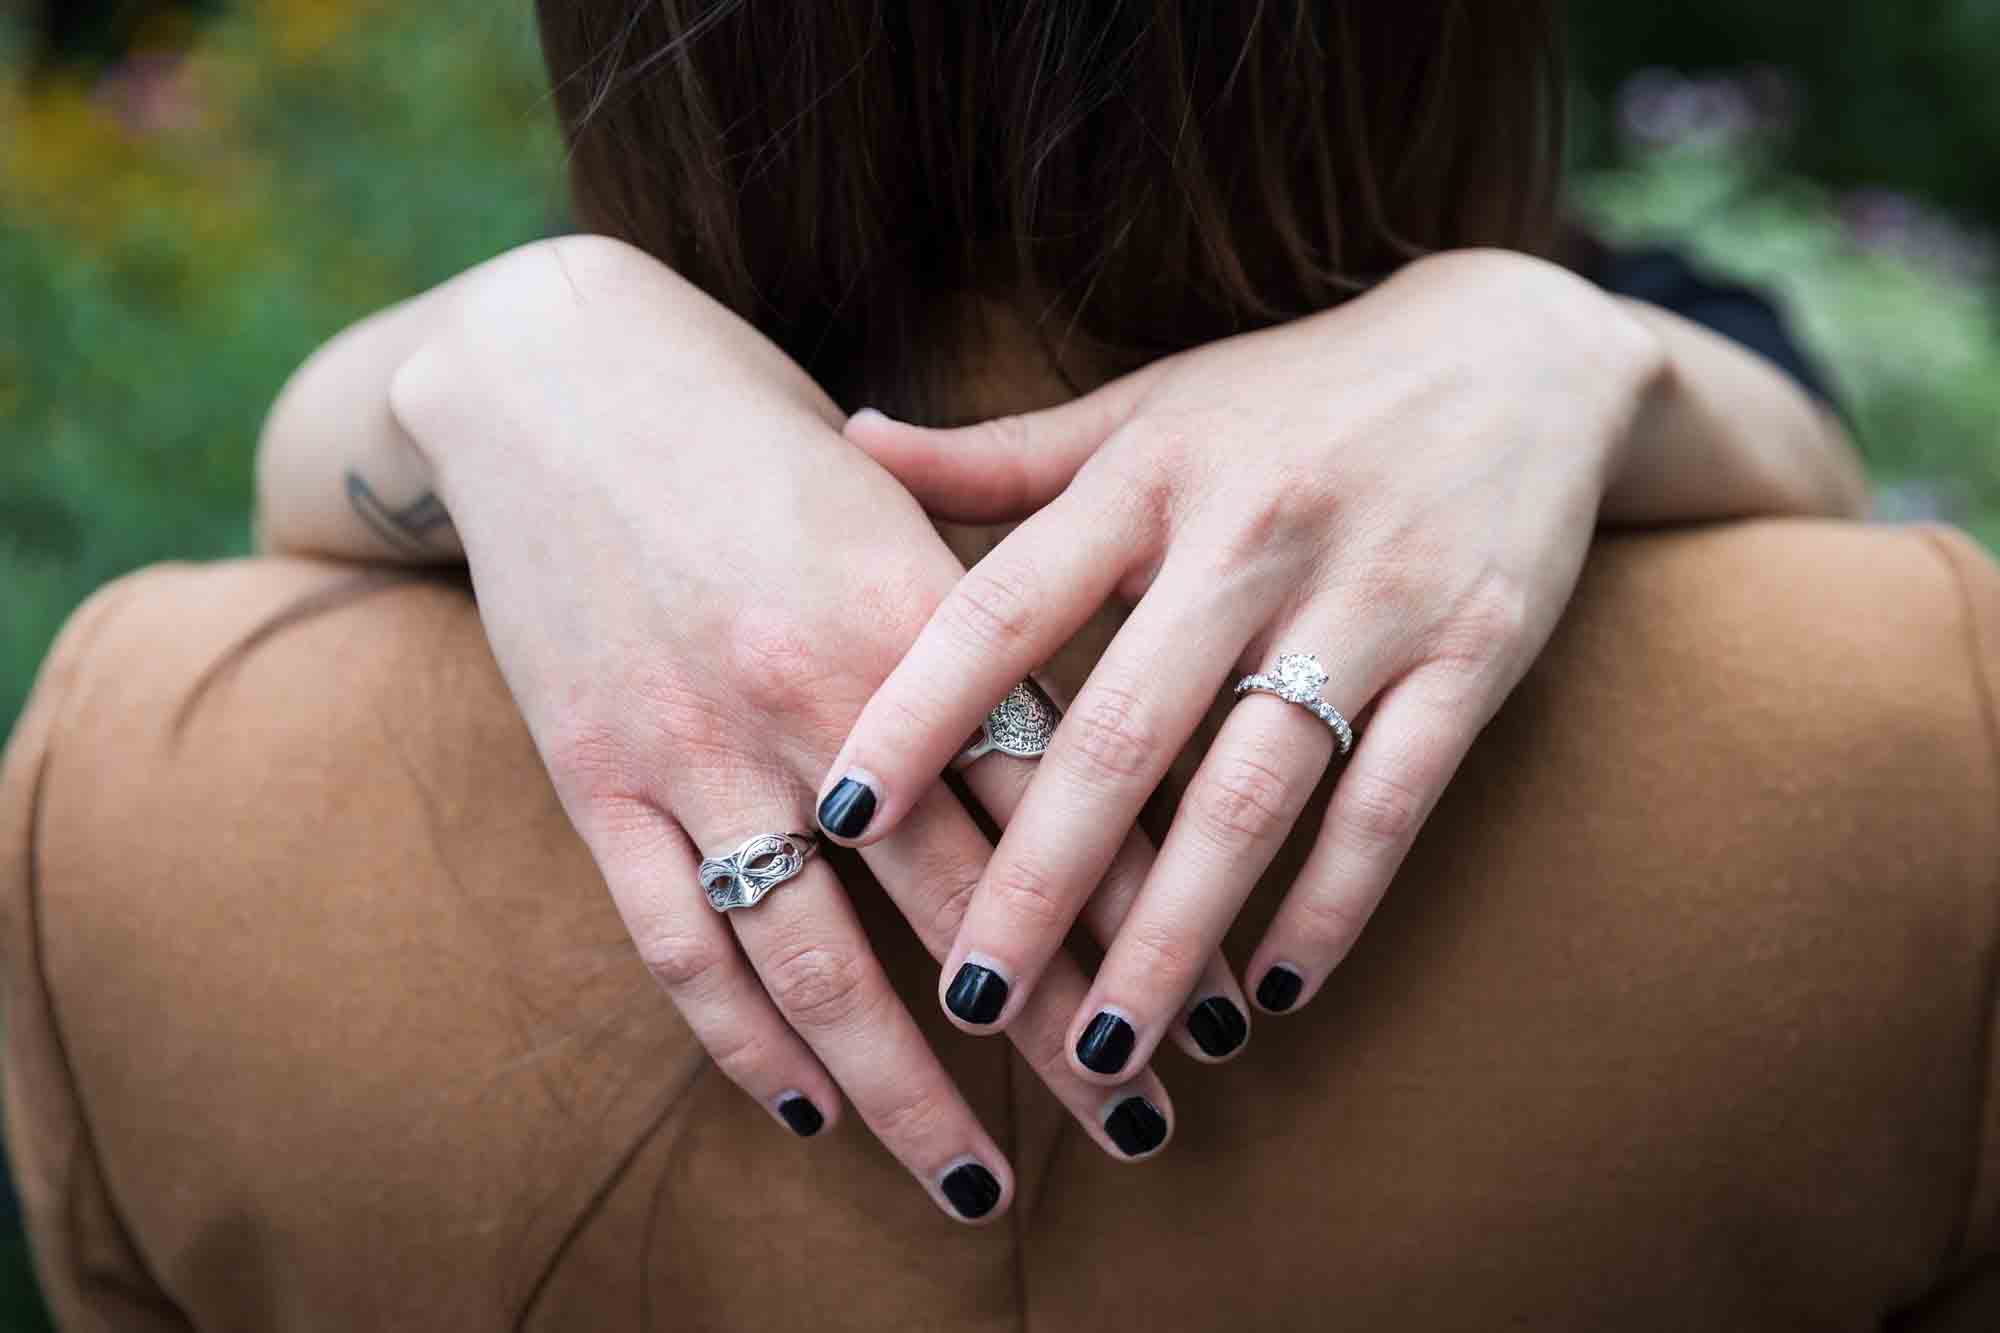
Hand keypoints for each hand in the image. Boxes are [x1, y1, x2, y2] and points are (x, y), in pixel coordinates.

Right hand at [385, 236, 1240, 1219]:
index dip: (1137, 914)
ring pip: (820, 959)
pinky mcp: (594, 778)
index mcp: (917, 614)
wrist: (557, 368)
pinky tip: (810, 1108)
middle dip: (1062, 1027)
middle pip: (964, 902)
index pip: (1055, 803)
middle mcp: (814, 696)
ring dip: (909, 1088)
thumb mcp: (895, 511)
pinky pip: (678, 942)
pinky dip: (744, 1039)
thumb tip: (1103, 758)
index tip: (1206, 1002)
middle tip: (1142, 1123)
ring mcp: (695, 748)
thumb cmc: (758, 435)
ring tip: (981, 1180)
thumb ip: (988, 635)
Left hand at [817, 248, 1665, 1080]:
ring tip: (1104, 1050)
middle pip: (1120, 734)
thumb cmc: (1293, 396)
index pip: (1004, 607)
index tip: (840, 819)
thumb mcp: (1148, 408)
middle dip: (1037, 882)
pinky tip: (1270, 993)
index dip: (915, 714)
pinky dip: (1330, 907)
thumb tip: (853, 439)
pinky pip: (1391, 804)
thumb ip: (1004, 452)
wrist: (1518, 351)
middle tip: (970, 1000)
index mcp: (1148, 475)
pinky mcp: (1477, 654)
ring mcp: (1372, 599)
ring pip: (1252, 794)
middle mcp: (1251, 537)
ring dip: (1172, 936)